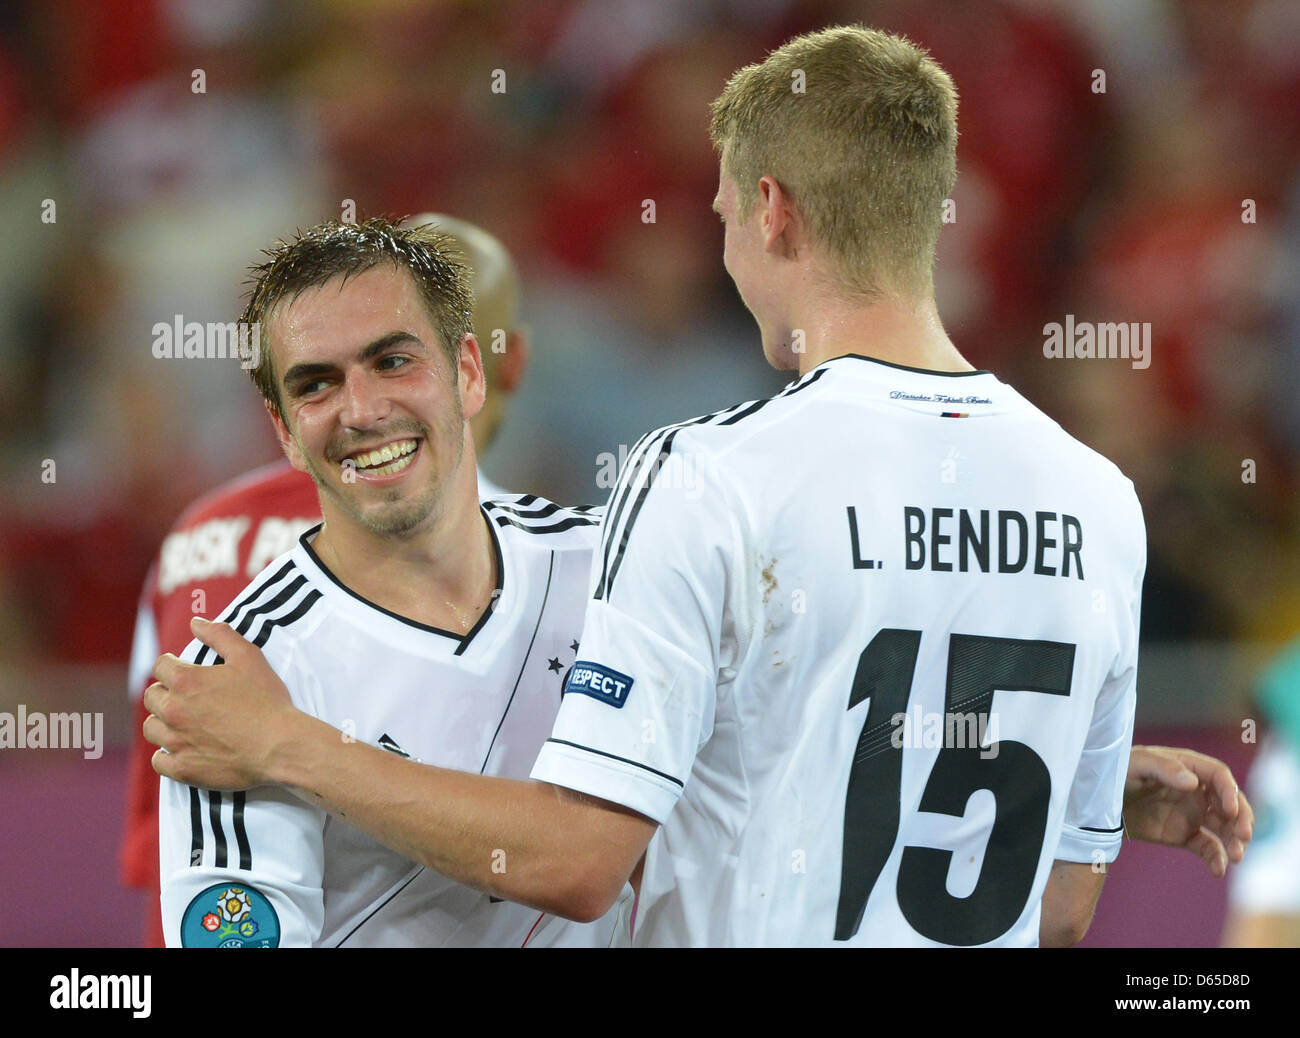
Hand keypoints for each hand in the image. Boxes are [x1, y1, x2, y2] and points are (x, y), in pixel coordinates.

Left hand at [144, 617, 297, 789]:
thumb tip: (196, 623)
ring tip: (182, 722)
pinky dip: (166, 754)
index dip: (173, 665)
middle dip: (165, 692)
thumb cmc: (266, 699)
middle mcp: (173, 711)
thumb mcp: (249, 657)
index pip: (160, 666)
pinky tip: (182, 748)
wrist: (280, 744)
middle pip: (151, 697)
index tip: (185, 670)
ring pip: (152, 728)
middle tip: (186, 696)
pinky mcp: (183, 768)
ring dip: (163, 722)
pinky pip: (159, 760)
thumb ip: (220, 635)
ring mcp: (176, 742)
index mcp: (185, 681)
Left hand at [1123, 745, 1253, 876]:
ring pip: (1224, 827)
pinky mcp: (1184, 834)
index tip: (1231, 810)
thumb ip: (1163, 768)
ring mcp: (1191, 813)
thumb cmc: (1116, 772)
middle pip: (1230, 803)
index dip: (1230, 792)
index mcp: (1187, 766)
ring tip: (1236, 856)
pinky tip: (1218, 870)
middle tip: (1244, 836)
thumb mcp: (1135, 764)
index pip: (1219, 776)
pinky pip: (1207, 847)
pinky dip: (1216, 858)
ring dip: (1235, 841)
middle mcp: (1196, 790)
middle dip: (1242, 819)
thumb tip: (1193, 783)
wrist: (1098, 800)